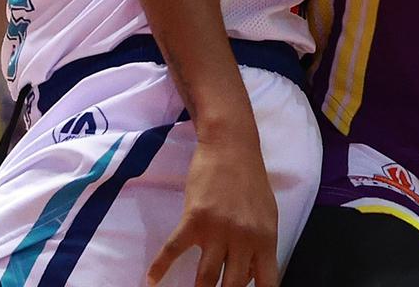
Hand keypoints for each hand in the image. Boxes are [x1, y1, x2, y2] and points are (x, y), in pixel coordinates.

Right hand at [148, 137, 278, 286]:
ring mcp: (218, 229)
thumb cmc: (250, 180)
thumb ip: (260, 246)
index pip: (266, 283)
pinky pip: (174, 250)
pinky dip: (160, 267)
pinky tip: (151, 280)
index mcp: (265, 238)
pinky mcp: (194, 219)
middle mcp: (243, 238)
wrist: (231, 145)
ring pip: (205, 278)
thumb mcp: (267, 214)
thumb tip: (249, 277)